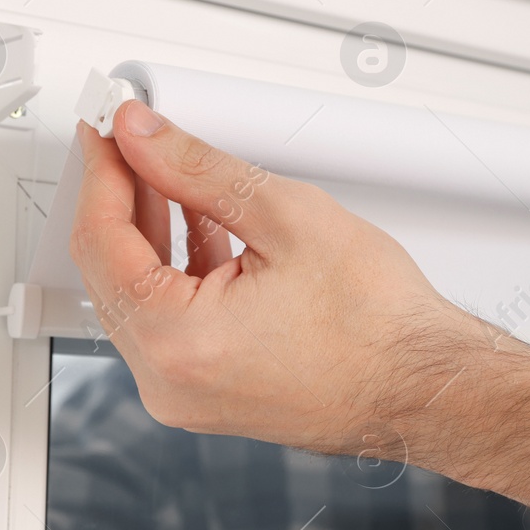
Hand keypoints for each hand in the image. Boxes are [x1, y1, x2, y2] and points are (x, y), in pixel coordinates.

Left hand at [69, 99, 484, 454]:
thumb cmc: (380, 326)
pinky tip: (205, 229)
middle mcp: (170, 382)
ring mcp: (189, 396)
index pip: (101, 242)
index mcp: (177, 343)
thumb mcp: (286, 218)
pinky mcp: (212, 395)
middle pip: (112, 272)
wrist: (427, 385)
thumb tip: (145, 140)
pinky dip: (181, 273)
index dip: (103, 173)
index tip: (109, 133)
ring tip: (175, 176)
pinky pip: (173, 324)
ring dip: (153, 233)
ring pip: (142, 296)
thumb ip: (198, 171)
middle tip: (135, 144)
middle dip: (123, 199)